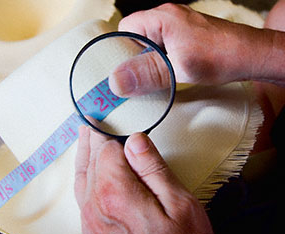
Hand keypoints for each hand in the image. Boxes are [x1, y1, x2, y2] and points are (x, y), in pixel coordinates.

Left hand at [75, 126, 218, 233]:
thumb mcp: (180, 205)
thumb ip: (153, 169)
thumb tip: (134, 140)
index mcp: (116, 193)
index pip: (105, 149)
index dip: (107, 131)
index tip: (104, 115)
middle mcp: (96, 207)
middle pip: (90, 161)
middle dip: (91, 139)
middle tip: (89, 121)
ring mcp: (91, 223)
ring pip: (82, 178)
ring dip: (84, 156)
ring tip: (84, 139)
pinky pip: (82, 197)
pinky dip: (84, 177)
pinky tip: (90, 174)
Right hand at [109, 3, 283, 96]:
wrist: (251, 55)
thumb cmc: (221, 56)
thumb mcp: (179, 68)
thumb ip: (148, 73)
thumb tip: (116, 81)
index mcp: (161, 18)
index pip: (125, 29)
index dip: (119, 50)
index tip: (119, 71)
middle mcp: (167, 20)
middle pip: (135, 39)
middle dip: (132, 60)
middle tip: (132, 82)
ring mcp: (176, 29)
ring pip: (149, 46)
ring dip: (146, 64)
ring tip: (148, 82)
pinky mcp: (184, 39)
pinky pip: (161, 51)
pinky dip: (158, 64)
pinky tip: (162, 78)